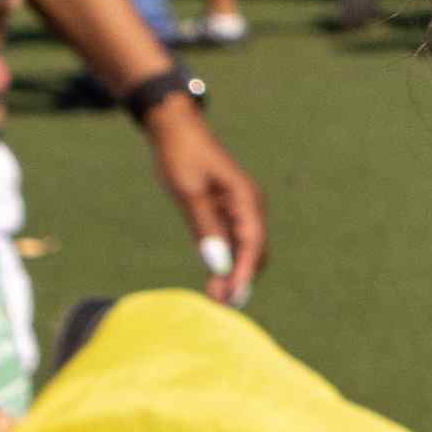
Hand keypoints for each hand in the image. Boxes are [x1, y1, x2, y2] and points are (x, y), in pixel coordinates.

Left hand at [138, 95, 264, 304]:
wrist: (175, 128)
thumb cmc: (180, 155)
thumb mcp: (188, 193)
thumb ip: (205, 228)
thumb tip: (219, 265)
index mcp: (245, 197)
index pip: (253, 243)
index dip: (245, 272)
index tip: (233, 297)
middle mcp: (250, 205)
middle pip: (256, 251)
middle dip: (241, 278)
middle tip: (218, 303)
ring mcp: (241, 208)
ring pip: (246, 249)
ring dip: (234, 273)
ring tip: (215, 296)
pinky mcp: (228, 210)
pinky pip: (233, 241)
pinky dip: (226, 260)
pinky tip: (214, 276)